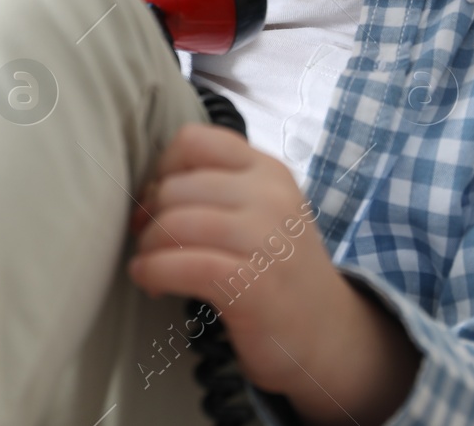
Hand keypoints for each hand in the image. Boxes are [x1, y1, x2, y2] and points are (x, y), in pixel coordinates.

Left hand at [128, 124, 420, 424]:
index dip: (163, 168)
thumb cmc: (278, 271)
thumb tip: (145, 191)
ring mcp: (266, 240)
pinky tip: (150, 282)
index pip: (195, 140)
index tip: (160, 201)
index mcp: (268, 171)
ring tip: (150, 265)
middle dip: (150, 216)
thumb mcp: (261, 212)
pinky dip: (153, 272)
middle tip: (149, 242)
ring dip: (148, 248)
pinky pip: (182, 265)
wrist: (327, 333)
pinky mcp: (254, 285)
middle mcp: (271, 197)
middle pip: (176, 186)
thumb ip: (217, 189)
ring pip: (174, 224)